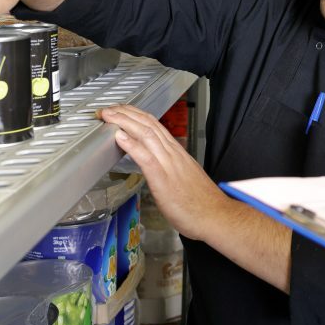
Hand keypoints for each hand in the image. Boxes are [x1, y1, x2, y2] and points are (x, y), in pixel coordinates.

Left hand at [99, 105, 228, 241]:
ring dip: (125, 122)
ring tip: (110, 116)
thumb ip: (171, 168)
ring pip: (147, 135)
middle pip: (149, 125)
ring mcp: (169, 164)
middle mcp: (173, 154)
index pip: (155, 126)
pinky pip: (146, 157)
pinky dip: (131, 144)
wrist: (215, 216)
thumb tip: (158, 165)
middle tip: (110, 108)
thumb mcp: (185, 177)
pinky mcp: (164, 179)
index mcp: (177, 153)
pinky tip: (120, 137)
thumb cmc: (201, 203)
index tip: (122, 111)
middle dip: (127, 113)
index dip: (136, 116)